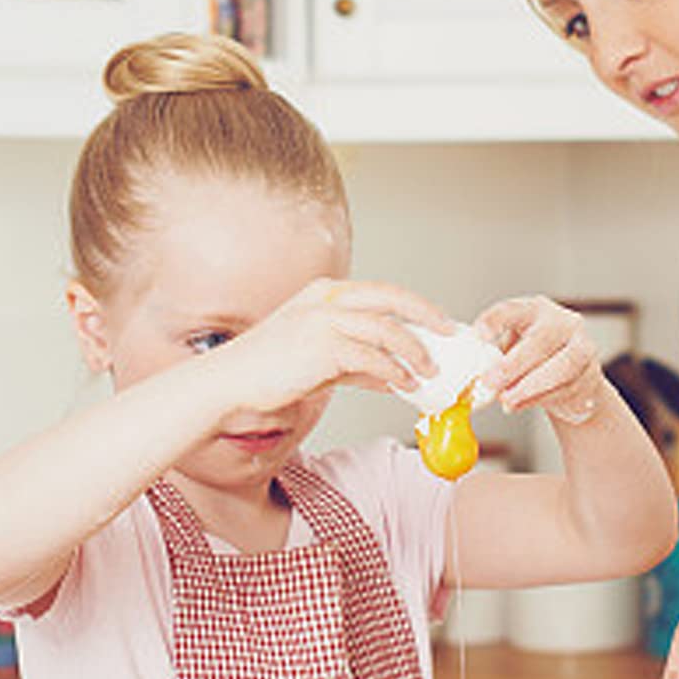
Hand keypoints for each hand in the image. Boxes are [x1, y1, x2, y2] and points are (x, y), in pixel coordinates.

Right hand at [216, 278, 451, 413]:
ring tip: (430, 372)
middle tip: (450, 335)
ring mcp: (323, 319)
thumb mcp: (316, 358)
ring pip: (388, 329)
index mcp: (323, 292)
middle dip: (428, 316)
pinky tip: (404, 386)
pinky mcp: (322, 346)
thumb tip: (393, 376)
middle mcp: (326, 298)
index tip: (436, 325)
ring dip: (415, 352)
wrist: (228, 383)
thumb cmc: (265, 372)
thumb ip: (354, 361)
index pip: (382, 293)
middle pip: (393, 298)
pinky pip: (372, 357)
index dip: (415, 307)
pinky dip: (394, 373)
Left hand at [475, 296, 604, 424]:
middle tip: (490, 382)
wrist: (571, 378)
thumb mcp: (508, 346)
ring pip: (562, 367)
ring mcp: (582, 348)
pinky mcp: (590, 375)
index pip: (514, 310)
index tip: (478, 335)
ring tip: (506, 400)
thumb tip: (460, 368)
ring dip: (530, 387)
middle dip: (513, 365)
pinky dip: (540, 399)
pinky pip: (566, 388)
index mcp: (535, 310)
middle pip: (541, 341)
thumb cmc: (531, 357)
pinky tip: (519, 405)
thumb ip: (488, 354)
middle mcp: (563, 324)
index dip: (496, 320)